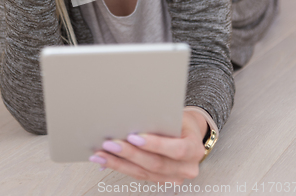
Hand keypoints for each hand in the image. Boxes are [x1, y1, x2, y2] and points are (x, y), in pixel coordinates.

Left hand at [89, 110, 206, 182]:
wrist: (189, 133)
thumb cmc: (181, 121)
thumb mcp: (177, 115)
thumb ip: (162, 120)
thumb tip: (133, 120)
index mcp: (194, 149)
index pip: (176, 150)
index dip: (155, 145)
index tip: (134, 136)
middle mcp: (186, 168)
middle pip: (156, 164)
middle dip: (130, 154)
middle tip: (111, 144)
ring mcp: (174, 178)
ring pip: (144, 173)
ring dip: (119, 163)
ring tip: (102, 154)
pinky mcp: (161, 181)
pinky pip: (139, 176)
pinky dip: (121, 167)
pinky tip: (106, 160)